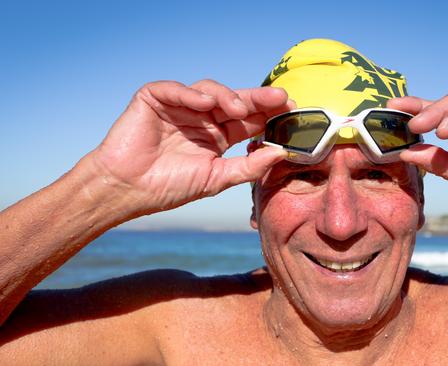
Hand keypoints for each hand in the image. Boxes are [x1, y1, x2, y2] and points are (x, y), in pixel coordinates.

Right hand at [85, 80, 291, 214]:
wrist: (126, 190)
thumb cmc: (169, 187)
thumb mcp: (216, 178)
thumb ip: (248, 166)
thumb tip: (281, 154)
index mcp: (218, 136)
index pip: (248, 121)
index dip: (268, 115)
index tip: (291, 113)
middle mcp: (202, 118)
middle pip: (234, 102)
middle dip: (257, 99)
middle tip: (280, 98)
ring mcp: (180, 107)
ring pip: (209, 91)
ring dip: (226, 96)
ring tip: (237, 108)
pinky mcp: (154, 99)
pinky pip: (175, 90)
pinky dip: (190, 94)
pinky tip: (205, 103)